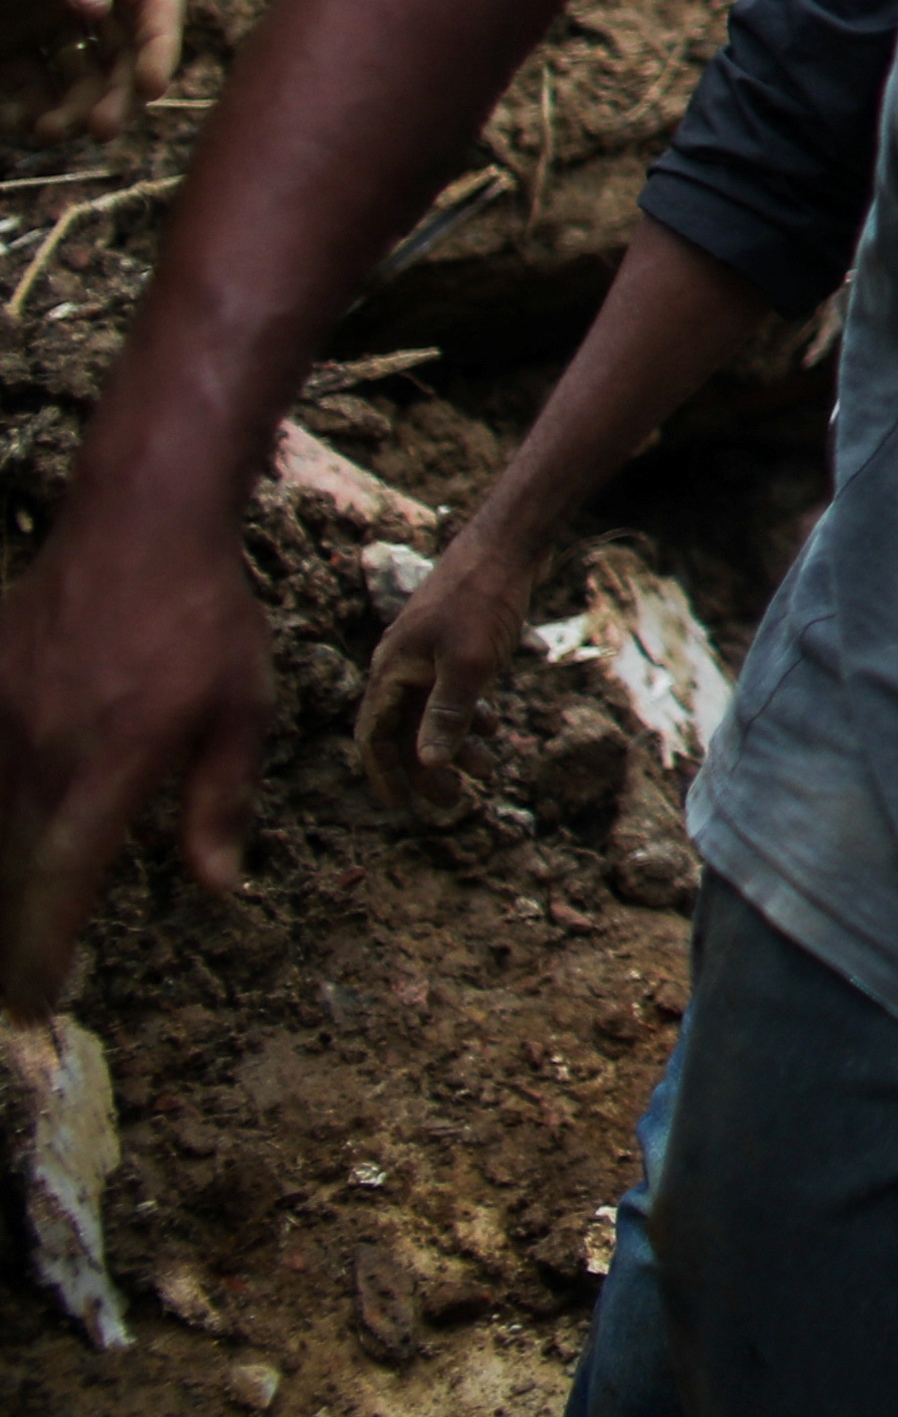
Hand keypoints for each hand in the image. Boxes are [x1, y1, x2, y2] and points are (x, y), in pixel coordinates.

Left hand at [0, 0, 177, 142]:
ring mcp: (41, 18)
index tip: (150, 87)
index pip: (153, 2)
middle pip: (120, 52)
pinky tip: (12, 124)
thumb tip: (98, 9)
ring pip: (73, 77)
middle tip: (102, 130)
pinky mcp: (2, 39)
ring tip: (47, 133)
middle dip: (115, 94)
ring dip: (69, 110)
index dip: (160, 46)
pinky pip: (19, 85)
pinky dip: (20, 110)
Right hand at [0, 501, 274, 1013]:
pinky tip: (12, 838)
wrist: (137, 529)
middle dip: (11, 935)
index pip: (62, 878)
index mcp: (112, 760)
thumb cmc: (203, 621)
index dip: (42, 949)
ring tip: (16, 932)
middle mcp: (42, 748)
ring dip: (2, 878)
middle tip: (21, 991)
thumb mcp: (238, 711)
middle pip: (8, 866)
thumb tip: (215, 890)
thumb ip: (218, 803)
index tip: (34, 1004)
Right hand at [355, 531, 537, 818]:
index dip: (386, 776)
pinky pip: (451, 690)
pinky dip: (469, 714)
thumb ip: (448, 715)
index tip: (403, 810)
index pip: (374, 737)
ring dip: (455, 744)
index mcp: (391, 671)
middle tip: (456, 802)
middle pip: (403, 730)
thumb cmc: (484, 599)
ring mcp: (426, 652)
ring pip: (431, 711)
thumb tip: (429, 766)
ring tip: (487, 772)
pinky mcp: (454, 640)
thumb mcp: (470, 663)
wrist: (508, 541)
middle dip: (427, 769)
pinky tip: (493, 729)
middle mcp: (401, 664)